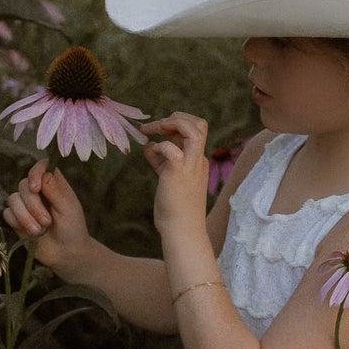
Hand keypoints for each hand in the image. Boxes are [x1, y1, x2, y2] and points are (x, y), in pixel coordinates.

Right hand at [1, 159, 91, 277]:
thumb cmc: (72, 229)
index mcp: (54, 184)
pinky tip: (31, 233)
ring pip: (12, 199)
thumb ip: (56, 192)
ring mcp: (26, 204)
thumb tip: (45, 174)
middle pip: (23, 185)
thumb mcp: (69, 210)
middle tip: (48, 221)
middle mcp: (38, 191)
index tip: (35, 188)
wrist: (66, 254)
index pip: (41, 166)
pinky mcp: (16, 219)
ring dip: (25, 216)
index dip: (35, 173)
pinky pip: (7, 213)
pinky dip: (17, 222)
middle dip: (33, 205)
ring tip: (39, 230)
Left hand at [139, 112, 209, 235]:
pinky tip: (149, 153)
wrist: (182, 230)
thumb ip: (164, 161)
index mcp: (197, 160)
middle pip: (199, 123)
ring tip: (151, 130)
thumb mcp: (170, 178)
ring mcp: (190, 165)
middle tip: (156, 126)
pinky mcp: (178, 173)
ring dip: (169, 124)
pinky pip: (170, 148)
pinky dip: (158, 146)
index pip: (196, 129)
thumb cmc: (175, 209)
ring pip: (192, 129)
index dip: (178, 123)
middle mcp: (198, 159)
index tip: (160, 131)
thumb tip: (151, 145)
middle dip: (176, 117)